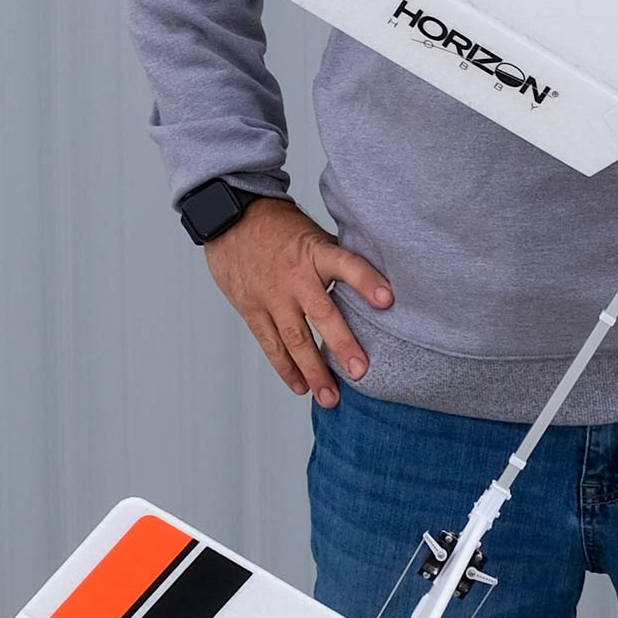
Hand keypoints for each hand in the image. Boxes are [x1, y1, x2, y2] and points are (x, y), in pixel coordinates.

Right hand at [203, 197, 393, 406]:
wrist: (230, 220)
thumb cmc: (282, 228)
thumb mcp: (314, 234)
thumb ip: (338, 260)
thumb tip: (377, 284)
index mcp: (316, 252)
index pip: (346, 264)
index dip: (366, 281)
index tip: (388, 300)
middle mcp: (295, 277)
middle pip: (321, 313)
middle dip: (341, 344)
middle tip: (360, 371)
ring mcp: (271, 296)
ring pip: (294, 338)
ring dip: (313, 370)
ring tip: (331, 397)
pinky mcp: (252, 309)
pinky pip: (270, 344)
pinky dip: (286, 368)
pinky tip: (302, 387)